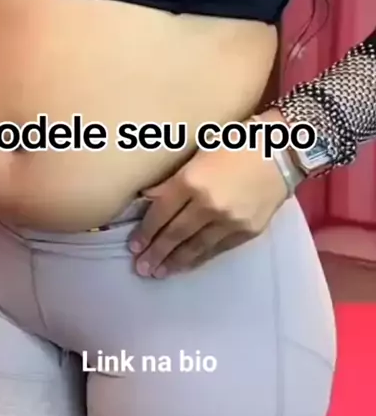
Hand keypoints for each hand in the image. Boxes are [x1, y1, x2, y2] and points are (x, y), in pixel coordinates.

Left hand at [129, 112, 288, 277]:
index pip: (161, 213)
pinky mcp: (247, 231)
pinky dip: (199, 259)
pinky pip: (217, 249)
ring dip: (174, 262)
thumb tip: (148, 199)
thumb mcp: (198, 153)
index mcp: (192, 180)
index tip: (134, 246)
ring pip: (195, 247)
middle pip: (175, 234)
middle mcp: (208, 204)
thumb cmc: (235, 143)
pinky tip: (186, 265)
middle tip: (141, 268)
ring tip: (159, 272)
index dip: (146, 232)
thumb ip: (173, 180)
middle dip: (156, 253)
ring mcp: (229, 221)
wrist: (282, 149)